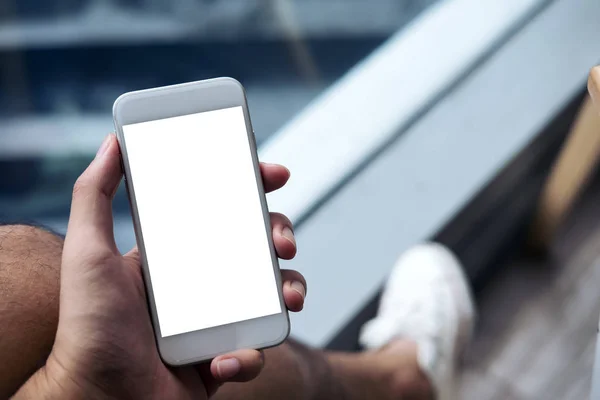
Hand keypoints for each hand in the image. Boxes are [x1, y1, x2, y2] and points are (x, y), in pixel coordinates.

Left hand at [16, 134, 305, 398]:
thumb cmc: (88, 330)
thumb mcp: (88, 252)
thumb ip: (93, 195)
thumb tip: (111, 144)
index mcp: (178, 255)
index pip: (222, 211)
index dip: (253, 189)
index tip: (275, 175)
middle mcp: (201, 283)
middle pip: (257, 247)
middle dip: (281, 235)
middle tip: (283, 242)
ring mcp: (217, 318)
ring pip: (270, 294)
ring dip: (289, 289)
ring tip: (287, 297)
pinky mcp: (225, 355)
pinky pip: (255, 349)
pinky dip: (248, 354)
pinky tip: (223, 358)